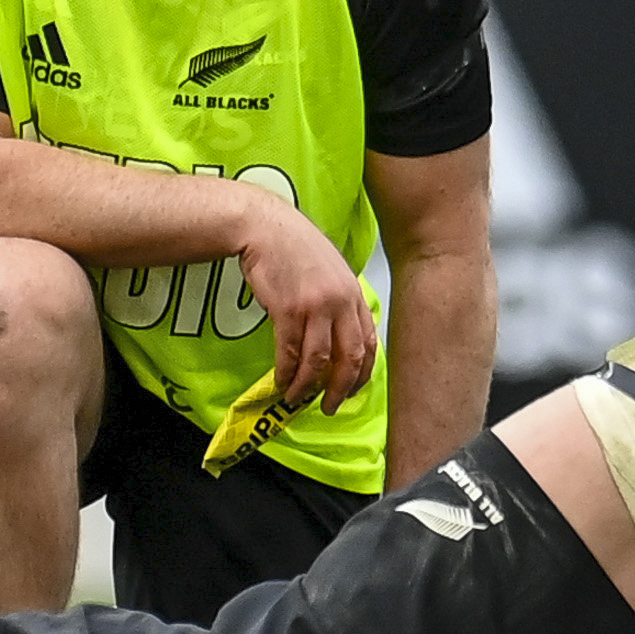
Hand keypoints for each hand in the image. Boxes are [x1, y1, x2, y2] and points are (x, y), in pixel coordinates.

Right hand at [237, 196, 377, 411]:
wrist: (265, 227)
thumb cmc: (294, 247)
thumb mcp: (330, 271)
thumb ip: (340, 301)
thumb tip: (340, 336)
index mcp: (354, 293)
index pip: (369, 342)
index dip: (363, 373)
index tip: (353, 389)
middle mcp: (341, 301)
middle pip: (350, 357)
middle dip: (341, 388)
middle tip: (331, 406)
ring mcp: (316, 306)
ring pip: (318, 361)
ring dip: (307, 386)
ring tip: (297, 398)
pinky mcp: (288, 310)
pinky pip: (290, 353)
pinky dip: (286, 373)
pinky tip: (281, 381)